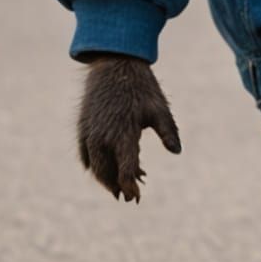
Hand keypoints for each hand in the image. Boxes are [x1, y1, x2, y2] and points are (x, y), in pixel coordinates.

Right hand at [76, 54, 181, 200]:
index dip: (129, 187)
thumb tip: (177, 152)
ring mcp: (90, 132)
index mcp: (123, 134)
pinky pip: (85, 154)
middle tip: (129, 195)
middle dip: (116, 187)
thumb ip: (168, 131)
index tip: (136, 198)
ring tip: (119, 185)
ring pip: (93, 166)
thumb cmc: (142, 87)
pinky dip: (93, 166)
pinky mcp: (83, 126)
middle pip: (106, 174)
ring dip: (105, 179)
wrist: (115, 63)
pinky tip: (105, 168)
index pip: (125, 170)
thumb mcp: (159, 108)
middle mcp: (103, 137)